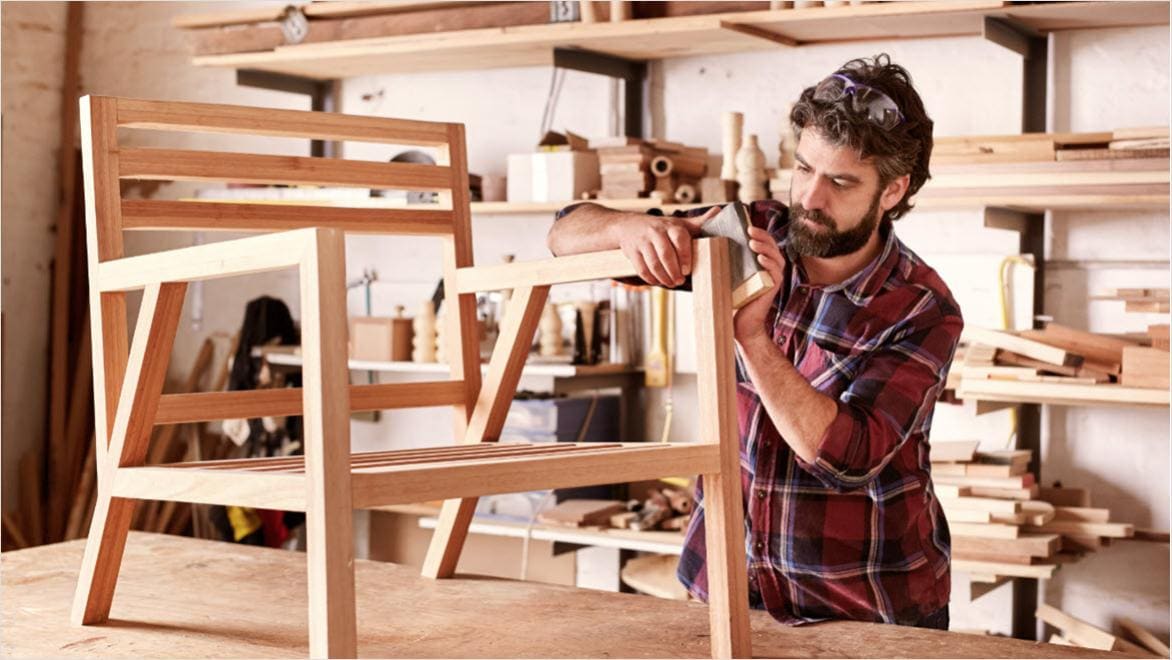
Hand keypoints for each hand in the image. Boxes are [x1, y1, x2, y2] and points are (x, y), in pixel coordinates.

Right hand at [614, 207, 719, 286]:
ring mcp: (642, 242)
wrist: (629, 225)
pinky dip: (651, 279)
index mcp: (670, 226)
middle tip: (680, 281)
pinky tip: (658, 281)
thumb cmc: (660, 227)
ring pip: (653, 264)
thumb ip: (699, 222)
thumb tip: (719, 212)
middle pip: (665, 254)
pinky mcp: (632, 252)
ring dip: (664, 277)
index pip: (679, 239)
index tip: (687, 270)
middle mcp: (655, 232)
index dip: (684, 256)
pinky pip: (642, 269)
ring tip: (671, 283)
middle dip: (674, 271)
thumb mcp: (679, 223)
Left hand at [734, 226, 784, 342]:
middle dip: (762, 236)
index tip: (747, 225)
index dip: (760, 233)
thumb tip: (710, 245)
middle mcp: (771, 270)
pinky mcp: (773, 289)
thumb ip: (728, 261)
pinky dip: (769, 264)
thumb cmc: (734, 299)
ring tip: (753, 243)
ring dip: (765, 248)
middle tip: (749, 230)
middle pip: (773, 247)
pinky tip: (760, 259)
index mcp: (762, 264)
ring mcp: (773, 279)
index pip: (766, 243)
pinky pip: (776, 274)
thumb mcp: (731, 276)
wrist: (740, 324)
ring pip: (776, 258)